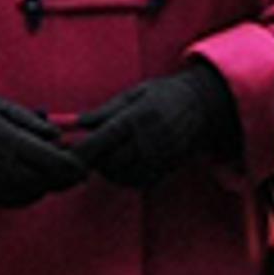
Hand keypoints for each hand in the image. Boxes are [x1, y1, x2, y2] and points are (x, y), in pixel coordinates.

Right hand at [0, 81, 87, 207]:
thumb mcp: (3, 107)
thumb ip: (34, 124)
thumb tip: (62, 141)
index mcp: (3, 138)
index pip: (51, 161)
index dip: (74, 166)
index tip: (85, 163)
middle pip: (45, 182)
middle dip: (65, 178)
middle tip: (78, 170)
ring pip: (30, 194)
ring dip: (48, 186)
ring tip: (55, 173)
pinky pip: (13, 200)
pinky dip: (29, 193)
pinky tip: (34, 180)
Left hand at [67, 63, 236, 187]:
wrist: (202, 105)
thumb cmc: (164, 95)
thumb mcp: (135, 93)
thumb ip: (107, 110)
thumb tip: (79, 123)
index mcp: (137, 117)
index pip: (102, 139)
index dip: (82, 149)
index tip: (70, 151)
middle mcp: (149, 139)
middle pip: (111, 162)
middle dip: (96, 161)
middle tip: (91, 153)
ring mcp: (160, 156)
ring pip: (124, 175)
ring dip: (111, 171)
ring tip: (109, 157)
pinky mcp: (168, 167)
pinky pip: (140, 181)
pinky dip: (127, 178)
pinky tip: (125, 165)